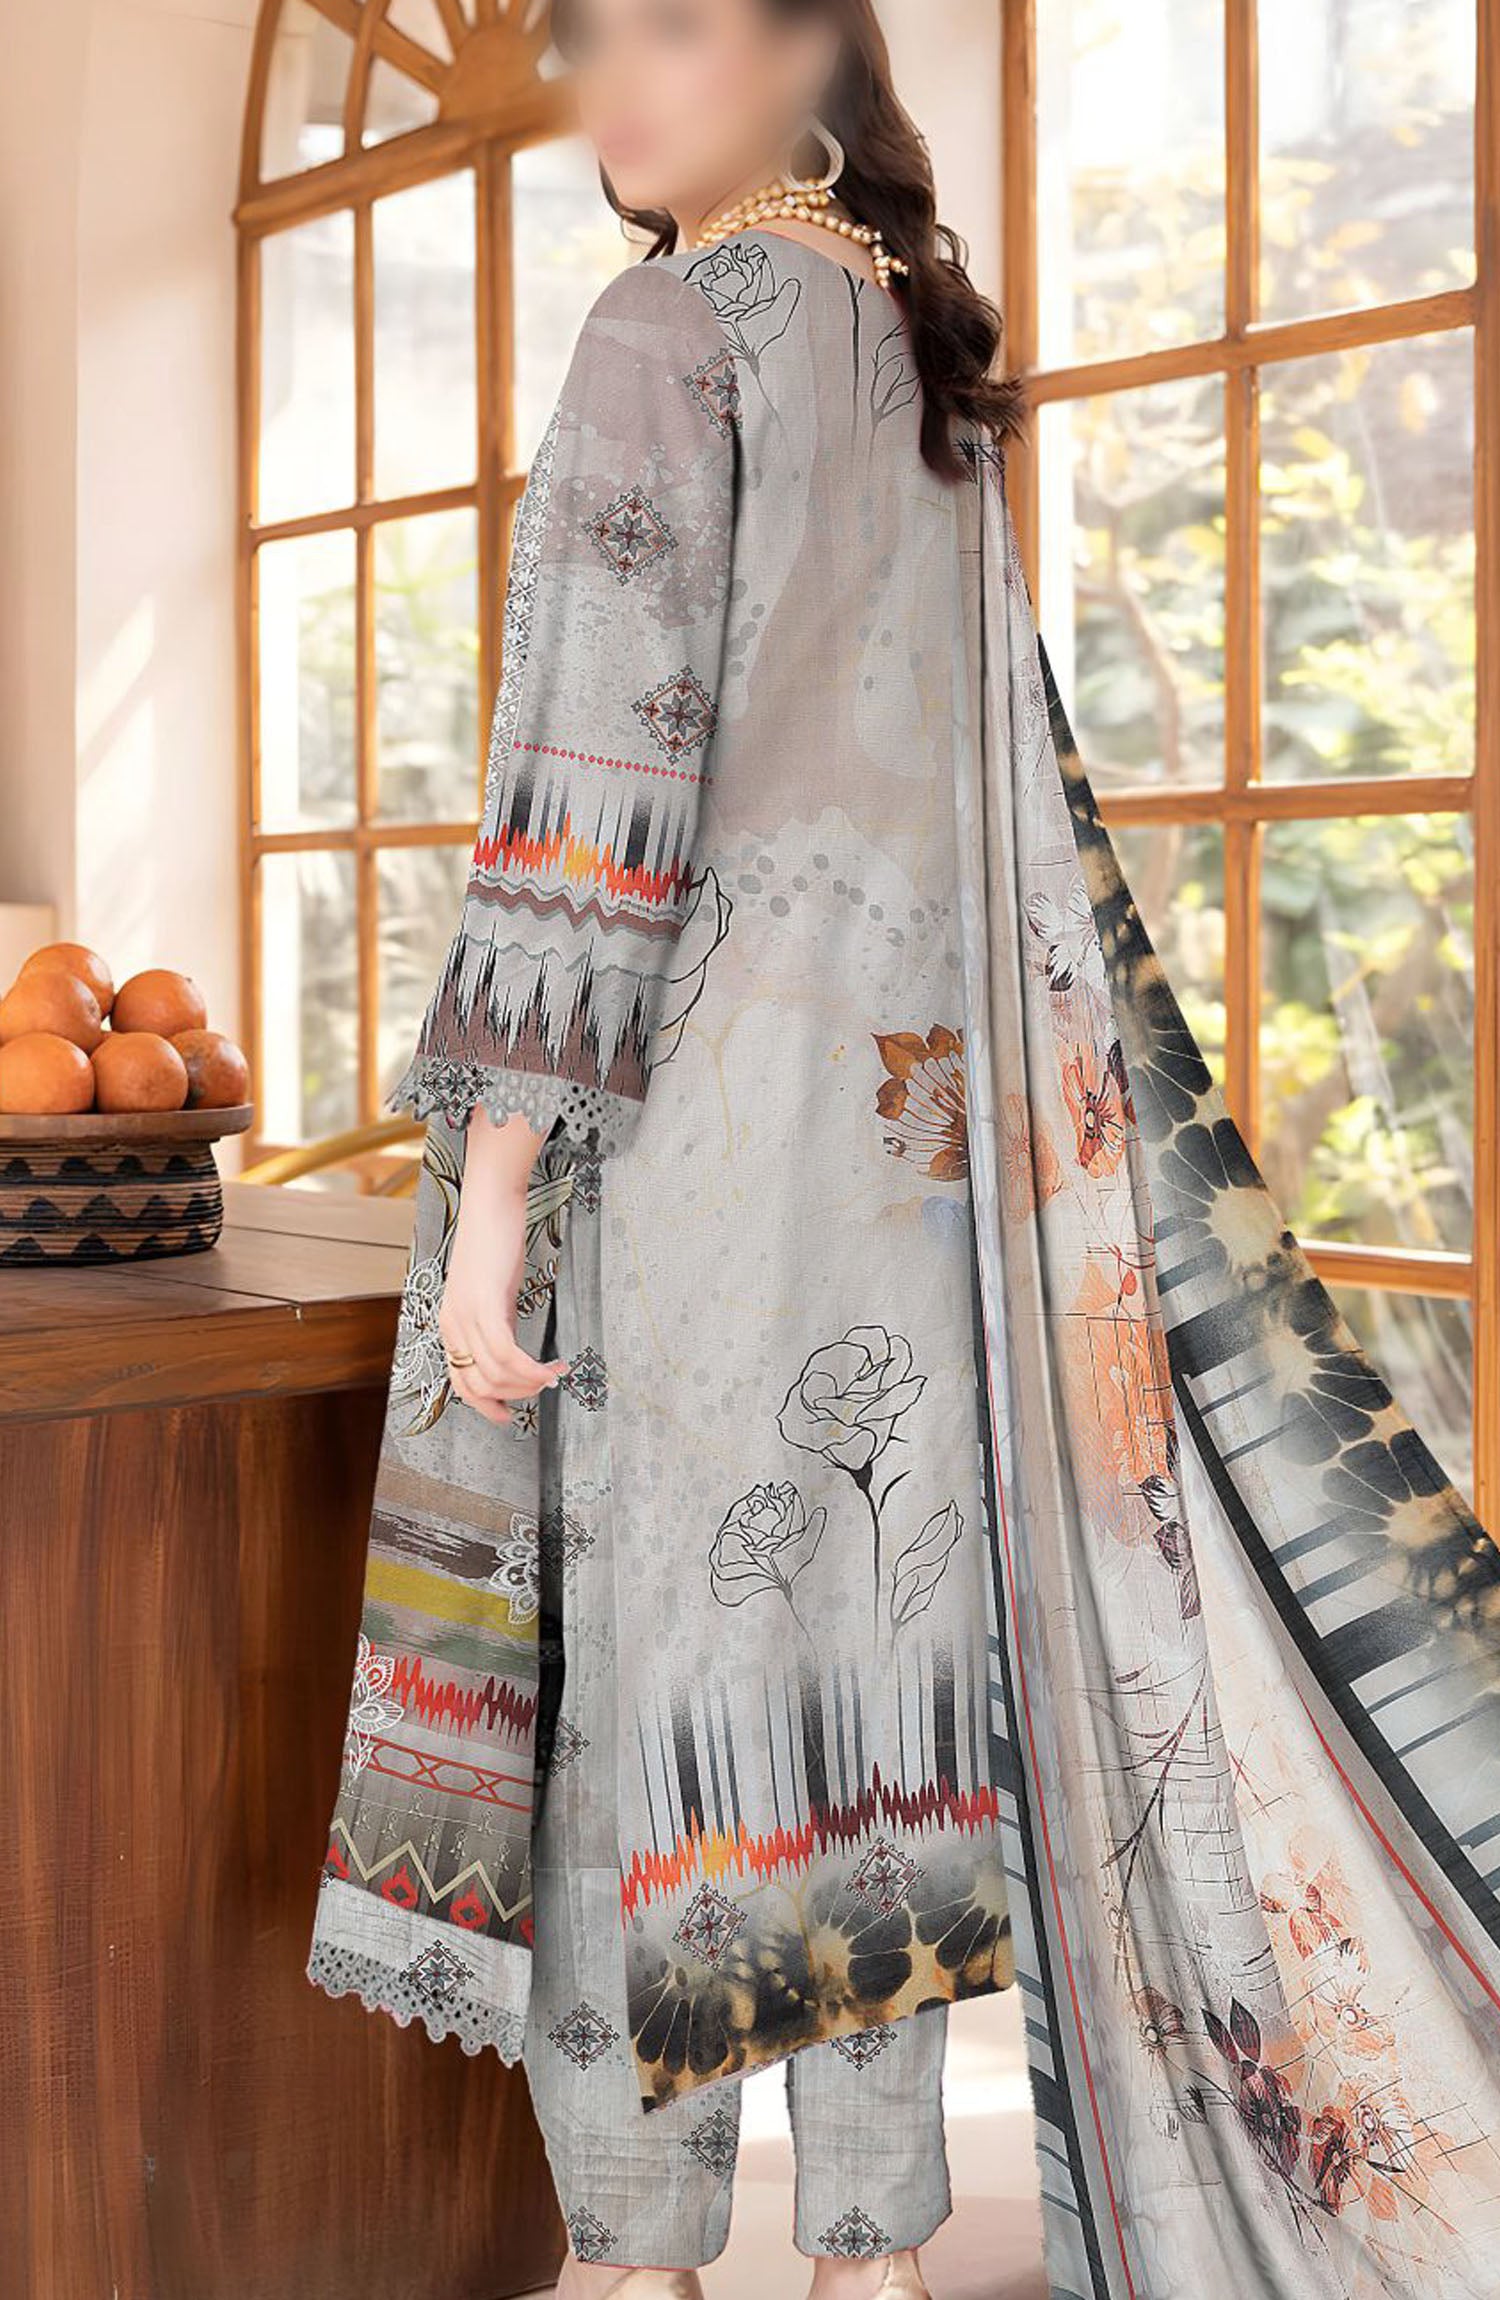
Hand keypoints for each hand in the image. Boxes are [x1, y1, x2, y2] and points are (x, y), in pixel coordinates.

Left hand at [438, 1110, 568, 1426]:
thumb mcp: (492, 1292)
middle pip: (480, 1385)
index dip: (486, 1406)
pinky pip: (506, 1354)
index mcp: (451, 1325)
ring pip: (494, 1374)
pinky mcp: (484, 1303)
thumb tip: (513, 1354)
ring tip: (553, 1375)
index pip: (461, 1384)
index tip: (511, 1414)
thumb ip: (497, 1322)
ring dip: (529, 1383)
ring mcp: (465, 1315)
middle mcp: (452, 1325)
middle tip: (544, 1387)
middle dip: (516, 1396)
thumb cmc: (494, 1242)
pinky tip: (551, 1368)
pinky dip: (530, 1369)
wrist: (491, 1204)